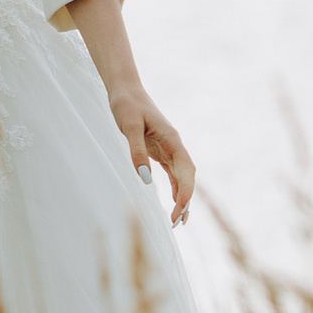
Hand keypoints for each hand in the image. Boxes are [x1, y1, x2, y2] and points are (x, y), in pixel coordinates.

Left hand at [108, 83, 194, 225]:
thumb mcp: (128, 126)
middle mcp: (174, 145)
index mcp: (172, 139)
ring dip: (182, 198)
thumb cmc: (126, 104)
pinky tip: (175, 203)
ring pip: (182, 177)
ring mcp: (169, 148)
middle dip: (186, 200)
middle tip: (178, 223)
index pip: (186, 170)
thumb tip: (145, 180)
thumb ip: (136, 151)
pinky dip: (176, 189)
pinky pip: (173, 173)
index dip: (186, 191)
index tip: (180, 209)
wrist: (125, 90)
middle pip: (187, 177)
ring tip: (179, 221)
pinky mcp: (160, 150)